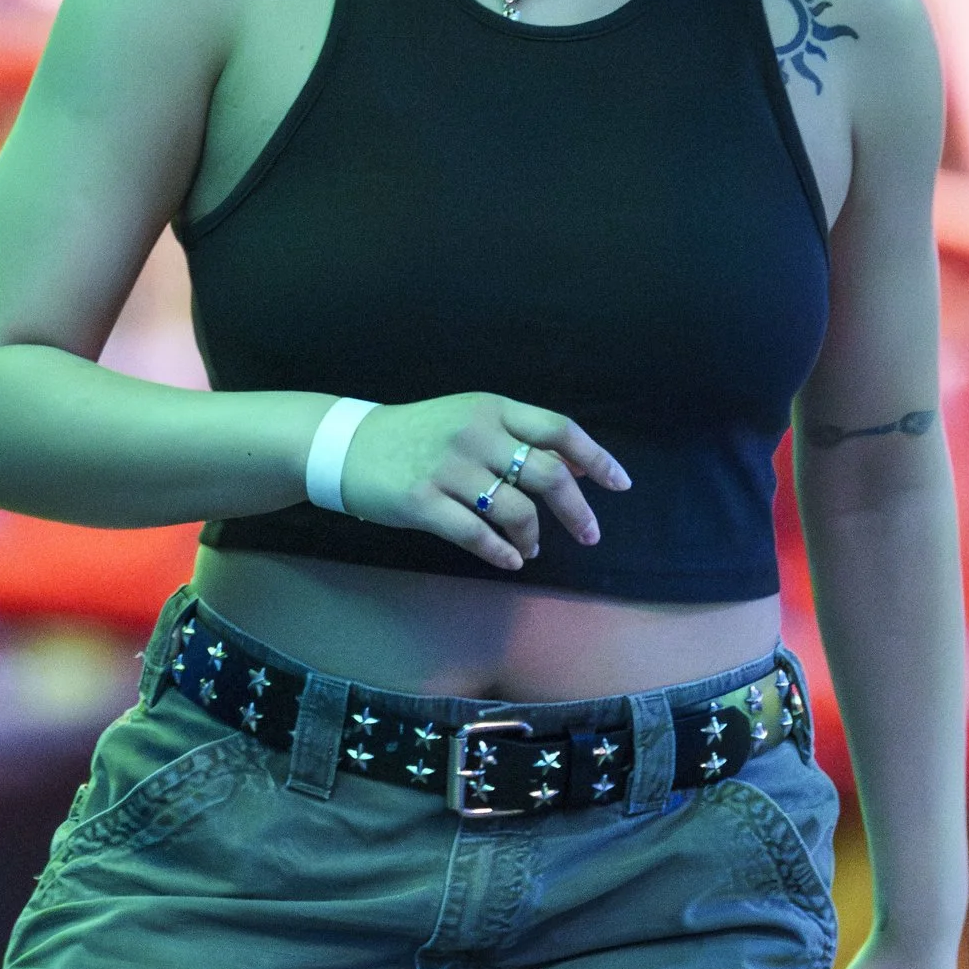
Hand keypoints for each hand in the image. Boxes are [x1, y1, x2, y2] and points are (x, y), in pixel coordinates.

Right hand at [334, 392, 628, 572]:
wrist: (349, 446)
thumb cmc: (416, 436)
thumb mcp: (468, 419)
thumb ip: (518, 437)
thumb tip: (577, 466)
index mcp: (491, 408)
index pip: (559, 430)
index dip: (595, 459)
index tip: (619, 485)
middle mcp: (475, 433)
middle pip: (548, 474)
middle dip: (577, 511)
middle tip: (590, 535)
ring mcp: (448, 468)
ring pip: (516, 510)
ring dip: (533, 536)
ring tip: (531, 548)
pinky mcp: (423, 502)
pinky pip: (477, 535)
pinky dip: (501, 552)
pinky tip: (510, 560)